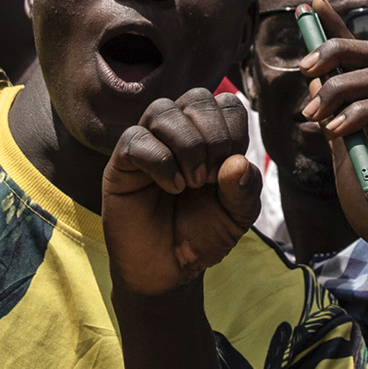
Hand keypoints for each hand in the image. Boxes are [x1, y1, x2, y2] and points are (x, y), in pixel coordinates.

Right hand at [102, 88, 261, 297]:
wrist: (170, 271)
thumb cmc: (203, 235)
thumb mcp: (237, 216)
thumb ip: (245, 189)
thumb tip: (237, 162)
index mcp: (211, 137)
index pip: (226, 103)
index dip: (233, 130)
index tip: (229, 169)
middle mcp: (178, 133)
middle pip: (196, 97)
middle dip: (212, 135)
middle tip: (211, 177)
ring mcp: (148, 145)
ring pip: (162, 110)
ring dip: (186, 145)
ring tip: (192, 183)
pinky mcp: (122, 164)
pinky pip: (135, 139)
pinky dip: (160, 161)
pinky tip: (172, 188)